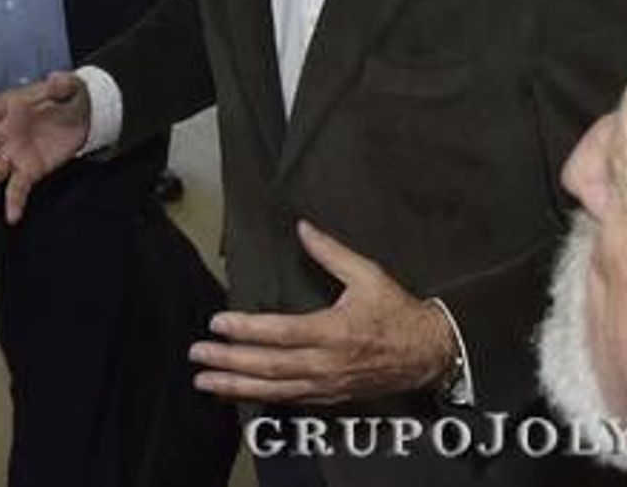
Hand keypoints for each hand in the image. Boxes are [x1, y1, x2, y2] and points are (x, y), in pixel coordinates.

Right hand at [0, 71, 90, 223]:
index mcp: (7, 106)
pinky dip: (14, 202)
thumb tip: (57, 79)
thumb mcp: (69, 87)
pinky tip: (13, 216)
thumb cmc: (68, 98)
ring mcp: (14, 153)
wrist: (85, 118)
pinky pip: (17, 188)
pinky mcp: (29, 172)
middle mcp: (3, 131)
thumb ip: (62, 86)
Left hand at [188, 221, 456, 405]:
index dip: (246, 329)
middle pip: (270, 366)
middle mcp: (327, 363)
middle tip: (197, 355)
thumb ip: (331, 252)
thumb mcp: (368, 275)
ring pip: (275, 389)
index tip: (217, 323)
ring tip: (205, 382)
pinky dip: (262, 396)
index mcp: (335, 331)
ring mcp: (328, 384)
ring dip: (237, 386)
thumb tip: (303, 227)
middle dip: (230, 362)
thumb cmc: (397, 311)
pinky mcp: (331, 396)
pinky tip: (238, 393)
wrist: (430, 354)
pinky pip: (290, 399)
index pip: (281, 332)